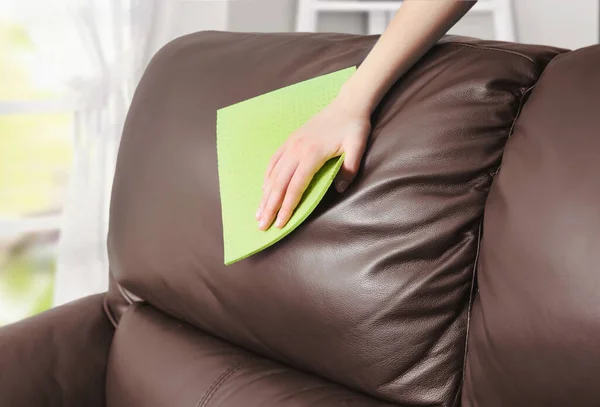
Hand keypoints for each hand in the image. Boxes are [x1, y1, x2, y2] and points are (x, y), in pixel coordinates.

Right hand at [256, 95, 370, 230]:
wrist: (347, 104)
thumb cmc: (354, 127)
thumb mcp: (357, 148)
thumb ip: (349, 169)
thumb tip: (339, 190)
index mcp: (312, 154)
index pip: (295, 187)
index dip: (287, 207)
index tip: (280, 224)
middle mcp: (296, 150)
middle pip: (279, 184)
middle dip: (269, 207)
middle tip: (261, 225)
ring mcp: (291, 145)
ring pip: (273, 174)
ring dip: (264, 195)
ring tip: (258, 213)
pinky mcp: (290, 140)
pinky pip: (274, 161)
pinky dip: (267, 177)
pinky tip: (263, 189)